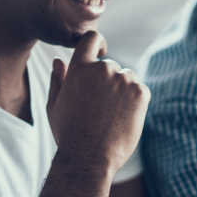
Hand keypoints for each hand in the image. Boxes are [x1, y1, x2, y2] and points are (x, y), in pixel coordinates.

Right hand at [46, 30, 149, 171]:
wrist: (88, 157)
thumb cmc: (68, 134)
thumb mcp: (55, 106)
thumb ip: (58, 80)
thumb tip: (59, 60)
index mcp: (79, 68)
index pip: (91, 39)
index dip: (97, 44)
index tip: (100, 53)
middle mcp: (102, 68)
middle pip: (111, 66)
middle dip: (108, 82)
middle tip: (100, 109)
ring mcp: (123, 80)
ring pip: (128, 78)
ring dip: (123, 91)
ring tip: (111, 116)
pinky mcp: (140, 92)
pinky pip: (141, 91)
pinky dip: (136, 102)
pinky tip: (123, 119)